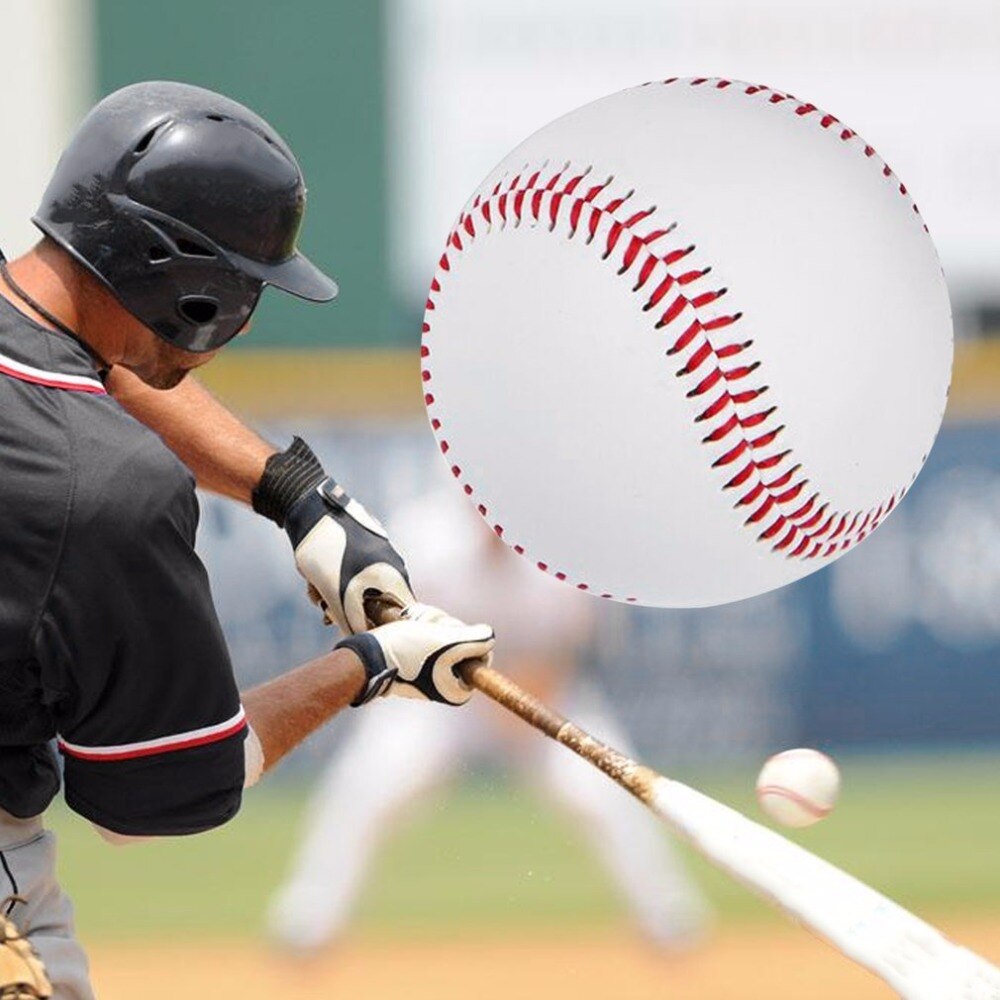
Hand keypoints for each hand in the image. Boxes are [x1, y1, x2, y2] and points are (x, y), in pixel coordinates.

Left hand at [252, 438, 415, 632]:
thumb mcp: (334, 593)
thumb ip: (350, 620)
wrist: (310, 509)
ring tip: (315, 590)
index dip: (386, 627)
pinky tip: (314, 576)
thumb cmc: (326, 552)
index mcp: (393, 576)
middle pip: (380, 602)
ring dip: (339, 594)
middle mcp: (393, 564)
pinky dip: (337, 578)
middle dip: (352, 610)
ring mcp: (379, 552)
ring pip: (362, 587)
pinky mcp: (365, 544)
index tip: (365, 633)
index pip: (404, 613)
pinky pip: (354, 571)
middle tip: (327, 611)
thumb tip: (359, 638)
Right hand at [336, 604, 494, 705]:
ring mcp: (431, 670)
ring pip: (444, 633)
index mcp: (458, 689)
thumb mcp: (446, 642)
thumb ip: (475, 640)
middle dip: (444, 627)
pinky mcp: (417, 658)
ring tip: (411, 629)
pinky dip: (420, 625)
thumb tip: (490, 637)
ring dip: (431, 623)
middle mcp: (446, 683)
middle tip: (424, 631)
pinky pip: (429, 633)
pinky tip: (406, 627)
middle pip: (462, 640)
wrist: (365, 655)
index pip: (480, 652)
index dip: (466, 636)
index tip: (446, 636)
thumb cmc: (404, 651)